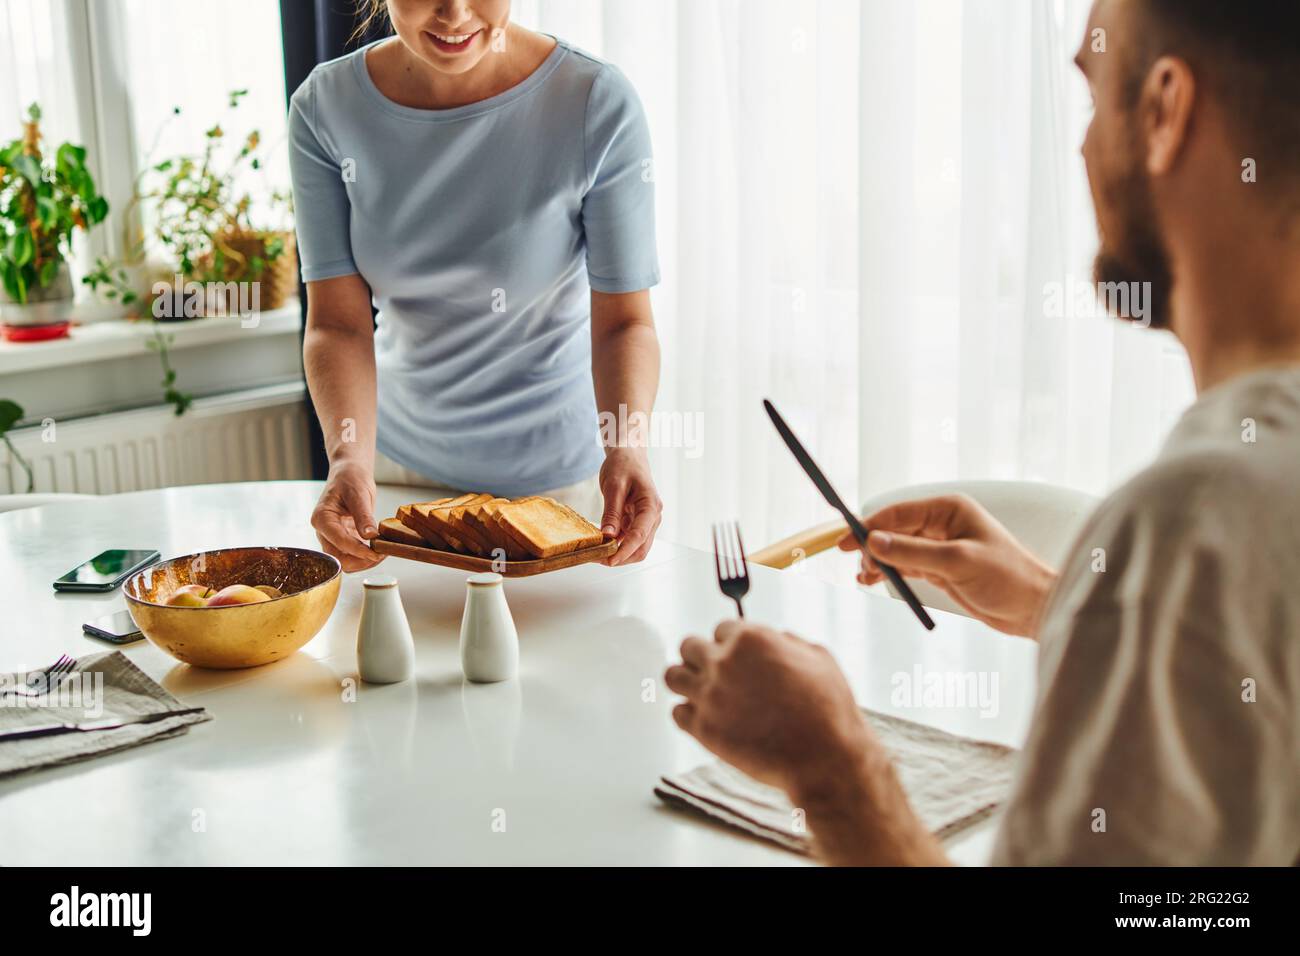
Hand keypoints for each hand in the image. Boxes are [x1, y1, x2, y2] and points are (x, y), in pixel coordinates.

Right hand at [311, 461, 384, 572]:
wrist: (349, 474)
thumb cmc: (350, 479)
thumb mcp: (359, 494)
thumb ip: (363, 516)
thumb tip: (370, 536)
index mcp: (322, 518)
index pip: (338, 542)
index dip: (358, 550)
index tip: (376, 554)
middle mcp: (323, 531)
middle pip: (339, 558)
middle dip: (361, 560)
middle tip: (382, 554)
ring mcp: (332, 537)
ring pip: (345, 561)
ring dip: (364, 562)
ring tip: (383, 552)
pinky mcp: (343, 539)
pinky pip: (352, 555)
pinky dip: (366, 556)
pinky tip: (379, 549)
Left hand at [598, 448, 661, 565]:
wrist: (629, 455)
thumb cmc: (624, 465)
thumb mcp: (614, 486)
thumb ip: (612, 512)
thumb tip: (608, 535)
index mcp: (651, 506)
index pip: (639, 535)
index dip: (624, 551)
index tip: (610, 561)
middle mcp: (652, 517)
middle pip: (641, 548)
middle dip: (621, 557)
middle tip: (597, 558)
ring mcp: (646, 521)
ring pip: (636, 547)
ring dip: (619, 553)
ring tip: (597, 552)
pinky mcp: (637, 522)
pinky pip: (629, 539)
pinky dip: (617, 545)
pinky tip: (601, 543)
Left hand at [665, 621, 871, 793]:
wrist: (823, 759)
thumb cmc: (828, 710)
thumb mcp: (819, 660)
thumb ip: (790, 642)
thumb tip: (778, 637)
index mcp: (751, 639)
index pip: (720, 629)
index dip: (731, 644)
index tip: (737, 658)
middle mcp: (724, 663)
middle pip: (688, 647)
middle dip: (702, 658)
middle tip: (716, 674)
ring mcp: (710, 696)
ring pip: (673, 676)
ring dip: (686, 682)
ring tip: (703, 693)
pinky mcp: (703, 729)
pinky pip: (677, 713)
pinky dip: (688, 715)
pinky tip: (707, 719)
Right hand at [839, 494, 1056, 637]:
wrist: (1034, 608)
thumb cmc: (1007, 577)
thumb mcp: (957, 562)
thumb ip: (913, 552)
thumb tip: (873, 542)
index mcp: (949, 510)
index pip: (898, 513)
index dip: (869, 526)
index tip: (845, 541)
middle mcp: (942, 524)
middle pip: (893, 530)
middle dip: (873, 547)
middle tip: (861, 568)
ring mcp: (939, 547)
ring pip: (896, 549)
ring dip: (878, 562)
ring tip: (864, 578)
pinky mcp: (939, 569)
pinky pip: (905, 566)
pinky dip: (889, 573)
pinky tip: (873, 581)